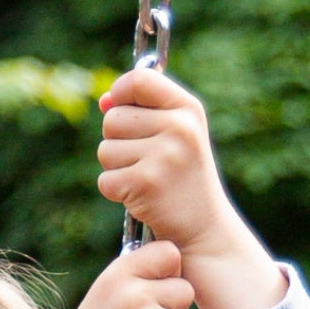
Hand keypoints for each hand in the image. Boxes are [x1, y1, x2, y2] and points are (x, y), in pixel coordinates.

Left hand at [96, 69, 283, 308]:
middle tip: (145, 161)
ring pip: (105, 151)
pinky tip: (141, 198)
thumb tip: (105, 100)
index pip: (139, 79)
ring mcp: (163, 155)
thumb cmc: (184, 179)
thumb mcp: (177, 136)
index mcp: (188, 109)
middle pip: (113, 119)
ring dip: (116, 169)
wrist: (204, 229)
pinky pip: (105, 180)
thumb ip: (144, 112)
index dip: (120, 92)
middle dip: (117, 141)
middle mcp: (178, 127)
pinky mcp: (145, 184)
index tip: (119, 107)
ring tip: (146, 179)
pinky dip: (116, 193)